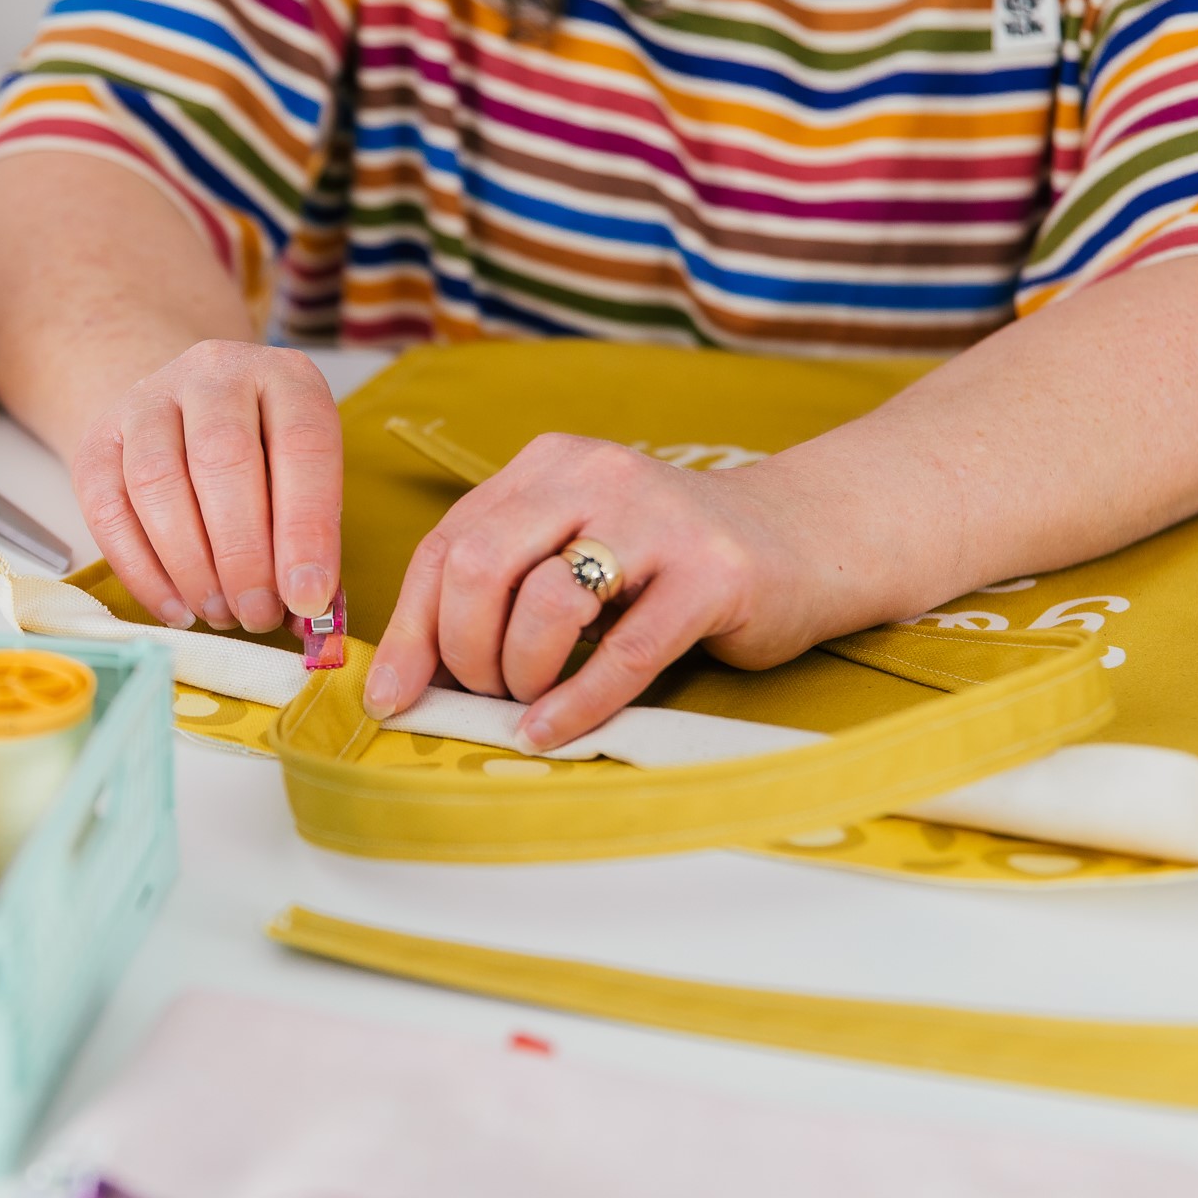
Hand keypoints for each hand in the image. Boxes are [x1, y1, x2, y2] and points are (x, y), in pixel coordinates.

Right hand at [72, 340, 341, 632]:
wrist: (185, 414)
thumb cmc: (262, 461)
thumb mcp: (302, 480)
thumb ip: (310, 540)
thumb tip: (305, 610)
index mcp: (285, 377)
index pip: (303, 444)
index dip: (307, 528)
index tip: (307, 596)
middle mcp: (215, 373)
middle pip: (223, 459)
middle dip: (243, 554)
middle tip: (257, 615)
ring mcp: (148, 399)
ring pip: (157, 481)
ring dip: (190, 565)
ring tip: (219, 612)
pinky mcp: (98, 438)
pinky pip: (106, 508)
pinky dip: (141, 570)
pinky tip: (175, 607)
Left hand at [364, 434, 809, 750]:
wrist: (805, 539)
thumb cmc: (669, 563)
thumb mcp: (576, 548)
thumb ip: (503, 586)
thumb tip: (410, 674)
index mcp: (548, 465)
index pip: (447, 543)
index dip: (412, 629)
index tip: (391, 695)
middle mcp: (595, 476)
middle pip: (480, 566)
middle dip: (464, 651)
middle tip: (484, 694)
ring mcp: (658, 520)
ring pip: (545, 604)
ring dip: (520, 676)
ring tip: (531, 702)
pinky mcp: (712, 573)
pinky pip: (622, 653)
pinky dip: (575, 705)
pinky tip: (549, 732)